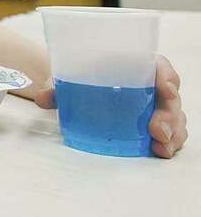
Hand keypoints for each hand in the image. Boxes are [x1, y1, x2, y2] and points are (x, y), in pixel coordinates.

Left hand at [34, 55, 187, 158]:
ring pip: (174, 117)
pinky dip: (169, 143)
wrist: (77, 92)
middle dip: (169, 113)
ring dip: (172, 132)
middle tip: (157, 130)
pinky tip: (161, 151)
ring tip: (161, 146)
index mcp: (134, 65)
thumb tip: (42, 98)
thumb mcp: (66, 80)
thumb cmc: (79, 79)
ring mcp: (155, 106)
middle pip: (170, 96)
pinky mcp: (153, 124)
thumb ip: (55, 87)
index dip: (166, 75)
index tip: (166, 87)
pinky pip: (170, 133)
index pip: (158, 65)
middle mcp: (150, 85)